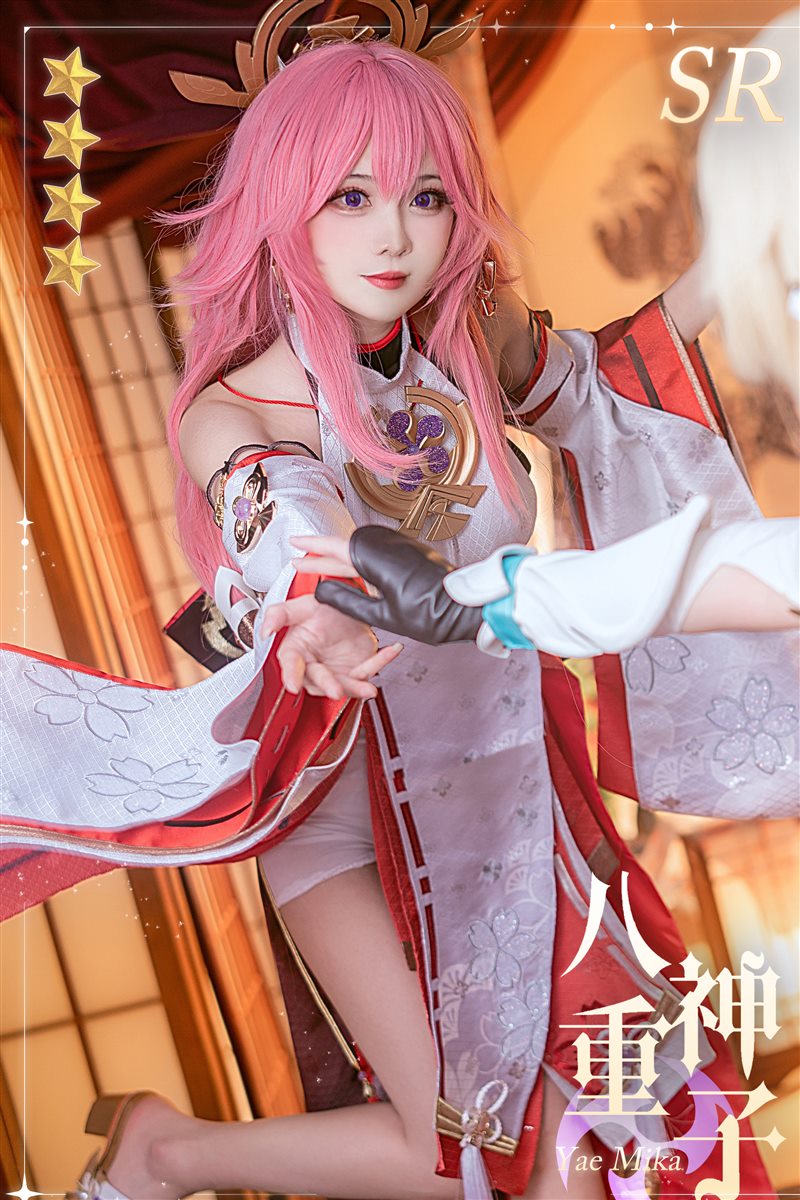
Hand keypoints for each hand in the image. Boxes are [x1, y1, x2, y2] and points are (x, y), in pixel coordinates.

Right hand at [259, 593, 401, 698]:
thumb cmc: (322, 610)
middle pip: (320, 680)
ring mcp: (337, 671)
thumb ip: (279, 615)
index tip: (293, 684)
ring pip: (346, 684)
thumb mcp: (301, 605)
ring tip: (368, 688)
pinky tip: (391, 651)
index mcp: (297, 650)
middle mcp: (315, 665)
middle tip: (335, 690)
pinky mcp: (357, 670)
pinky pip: (370, 669)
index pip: (290, 664)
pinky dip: (382, 661)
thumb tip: (264, 629)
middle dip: (329, 686)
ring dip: (358, 687)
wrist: (348, 608)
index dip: (291, 674)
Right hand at [293, 527, 482, 645]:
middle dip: (322, 553)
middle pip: (345, 546)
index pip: (334, 548)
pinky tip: (351, 570)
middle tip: (301, 559)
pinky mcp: (408, 552)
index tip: (295, 544)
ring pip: (360, 548)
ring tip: (320, 565)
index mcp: (375, 558)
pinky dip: (358, 560)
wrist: (465, 607)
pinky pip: (375, 551)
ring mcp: (399, 546)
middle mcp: (386, 545)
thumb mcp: (381, 616)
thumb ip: (348, 601)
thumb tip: (324, 592)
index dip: (311, 546)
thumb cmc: (431, 614)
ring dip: (339, 557)